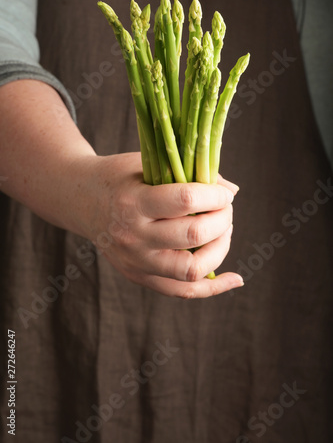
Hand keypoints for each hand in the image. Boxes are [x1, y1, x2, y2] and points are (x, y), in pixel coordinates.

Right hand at [72, 152, 243, 297]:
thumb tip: (232, 191)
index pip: (186, 200)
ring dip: (221, 249)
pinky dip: (214, 288)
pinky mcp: (140, 277)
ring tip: (223, 231)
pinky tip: (235, 279)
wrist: (80, 200)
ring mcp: (136, 262)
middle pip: (193, 236)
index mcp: (133, 202)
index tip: (224, 193)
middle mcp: (133, 237)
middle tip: (225, 208)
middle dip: (222, 219)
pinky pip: (183, 291)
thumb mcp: (146, 164)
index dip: (216, 195)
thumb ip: (187, 173)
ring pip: (192, 270)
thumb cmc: (118, 177)